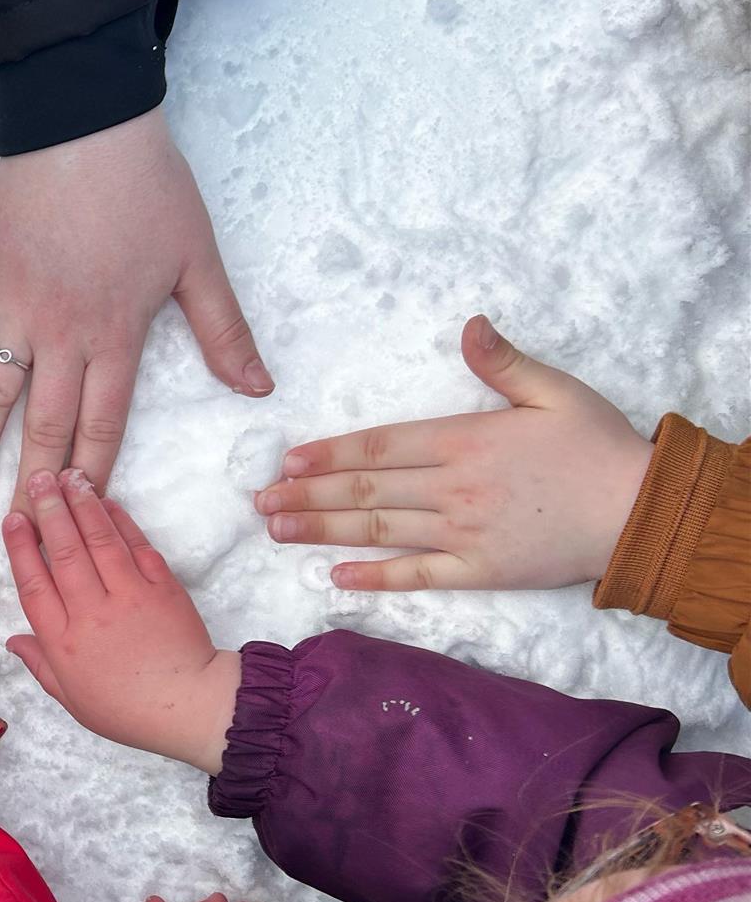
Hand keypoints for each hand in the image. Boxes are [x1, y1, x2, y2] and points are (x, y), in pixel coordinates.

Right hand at [0, 108, 270, 518]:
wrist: (86, 124)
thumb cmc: (148, 188)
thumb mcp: (198, 260)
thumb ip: (224, 330)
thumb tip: (258, 387)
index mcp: (116, 336)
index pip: (104, 424)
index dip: (93, 476)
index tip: (79, 517)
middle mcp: (60, 335)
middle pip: (45, 426)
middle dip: (32, 486)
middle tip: (17, 536)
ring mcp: (10, 310)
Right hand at [3, 469, 240, 774]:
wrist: (190, 706)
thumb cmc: (128, 708)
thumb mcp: (72, 697)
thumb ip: (40, 663)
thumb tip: (13, 640)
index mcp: (64, 641)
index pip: (34, 584)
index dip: (21, 548)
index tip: (13, 518)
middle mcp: (93, 612)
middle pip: (64, 552)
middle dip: (50, 511)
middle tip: (39, 478)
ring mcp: (130, 596)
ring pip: (99, 541)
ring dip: (82, 505)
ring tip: (69, 476)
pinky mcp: (162, 587)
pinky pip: (137, 546)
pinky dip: (120, 521)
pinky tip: (106, 502)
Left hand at [256, 315, 652, 590]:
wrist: (642, 511)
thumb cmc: (599, 446)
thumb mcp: (555, 390)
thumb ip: (503, 361)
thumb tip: (470, 324)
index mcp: (464, 440)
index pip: (378, 445)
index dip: (327, 453)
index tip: (287, 461)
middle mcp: (453, 488)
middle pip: (364, 490)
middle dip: (306, 495)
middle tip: (259, 502)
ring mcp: (463, 533)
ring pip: (378, 530)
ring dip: (322, 531)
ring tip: (277, 531)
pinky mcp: (480, 571)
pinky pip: (418, 575)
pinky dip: (374, 576)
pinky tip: (335, 577)